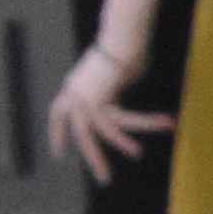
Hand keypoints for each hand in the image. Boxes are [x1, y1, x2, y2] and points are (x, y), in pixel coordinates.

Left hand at [47, 38, 162, 178]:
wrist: (121, 36)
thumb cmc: (125, 46)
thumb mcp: (117, 72)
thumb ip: (116, 89)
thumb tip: (125, 103)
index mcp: (74, 85)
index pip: (58, 112)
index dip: (58, 133)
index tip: (58, 153)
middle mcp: (74, 93)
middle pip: (80, 131)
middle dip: (92, 155)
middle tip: (103, 178)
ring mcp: (83, 98)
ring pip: (103, 131)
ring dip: (121, 144)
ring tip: (138, 155)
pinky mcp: (98, 101)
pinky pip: (121, 121)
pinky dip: (141, 126)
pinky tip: (154, 133)